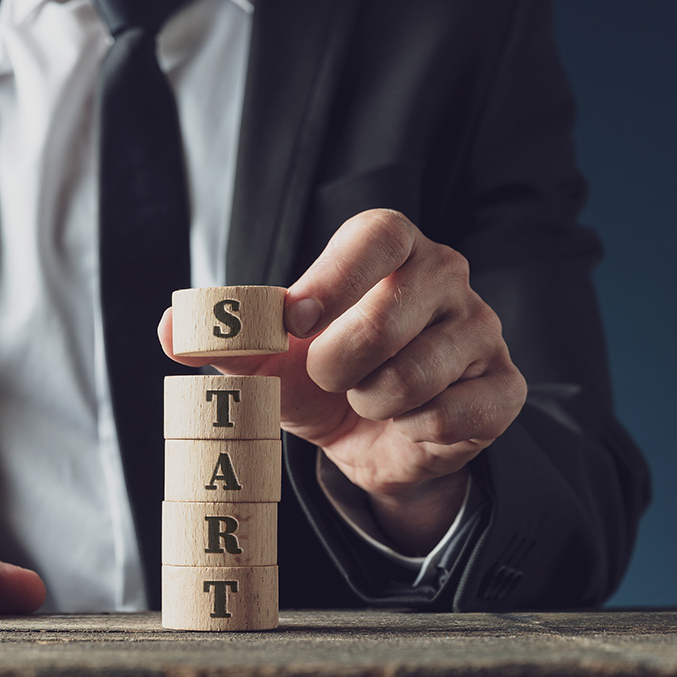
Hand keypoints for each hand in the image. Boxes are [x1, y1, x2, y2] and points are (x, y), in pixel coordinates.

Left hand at [159, 210, 525, 551]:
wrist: (377, 443)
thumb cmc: (326, 379)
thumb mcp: (273, 358)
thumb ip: (227, 341)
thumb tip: (171, 328)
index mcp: (393, 249)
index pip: (378, 234)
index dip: (334, 276)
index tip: (295, 319)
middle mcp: (449, 277)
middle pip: (387, 314)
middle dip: (336, 363)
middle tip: (329, 377)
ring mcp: (484, 331)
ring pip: (414, 376)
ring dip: (371, 403)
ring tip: (370, 398)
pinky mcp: (505, 388)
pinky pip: (447, 417)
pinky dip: (410, 433)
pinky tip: (410, 422)